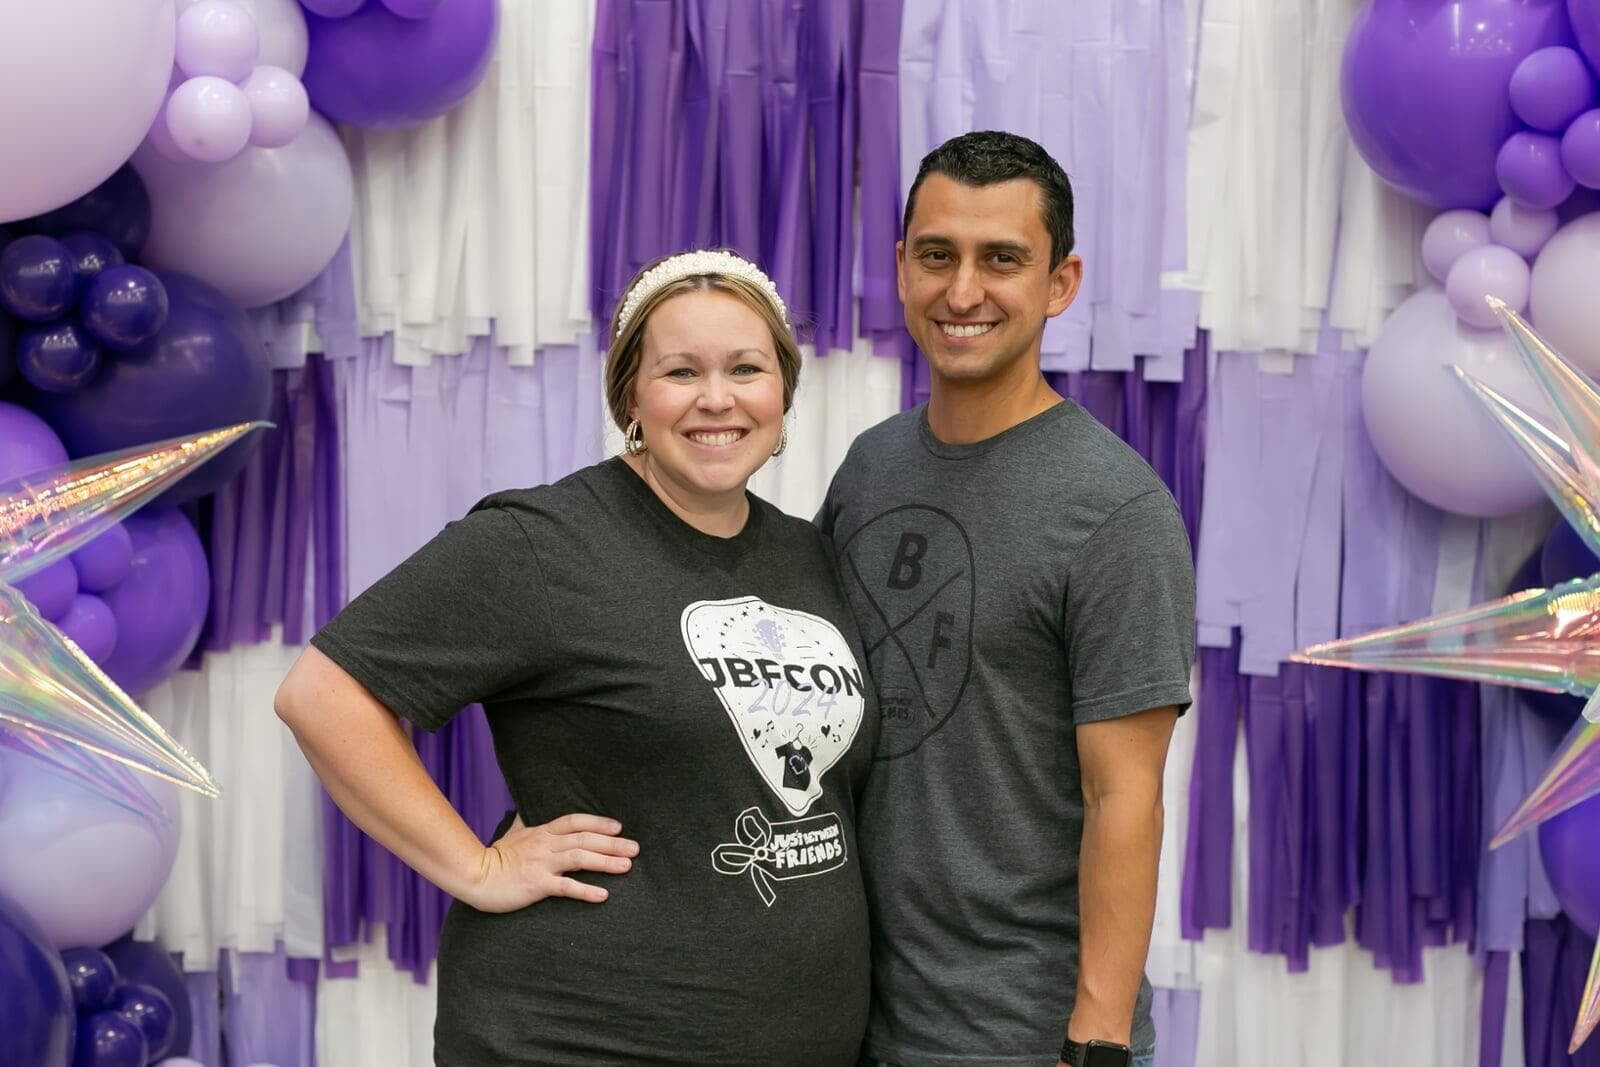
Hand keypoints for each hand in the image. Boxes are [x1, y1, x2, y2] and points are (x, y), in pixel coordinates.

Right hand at [462, 812, 638, 911]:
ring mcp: (541, 864)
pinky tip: (603, 895)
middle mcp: (545, 845)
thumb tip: (523, 811)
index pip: (575, 822)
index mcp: (541, 832)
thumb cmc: (494, 858)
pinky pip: (566, 886)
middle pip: (584, 839)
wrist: (474, 876)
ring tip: (627, 866)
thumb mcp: (511, 835)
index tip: (618, 827)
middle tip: (635, 848)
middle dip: (612, 843)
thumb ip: (522, 824)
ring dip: (605, 861)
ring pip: (580, 858)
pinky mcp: (536, 884)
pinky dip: (586, 890)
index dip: (598, 823)